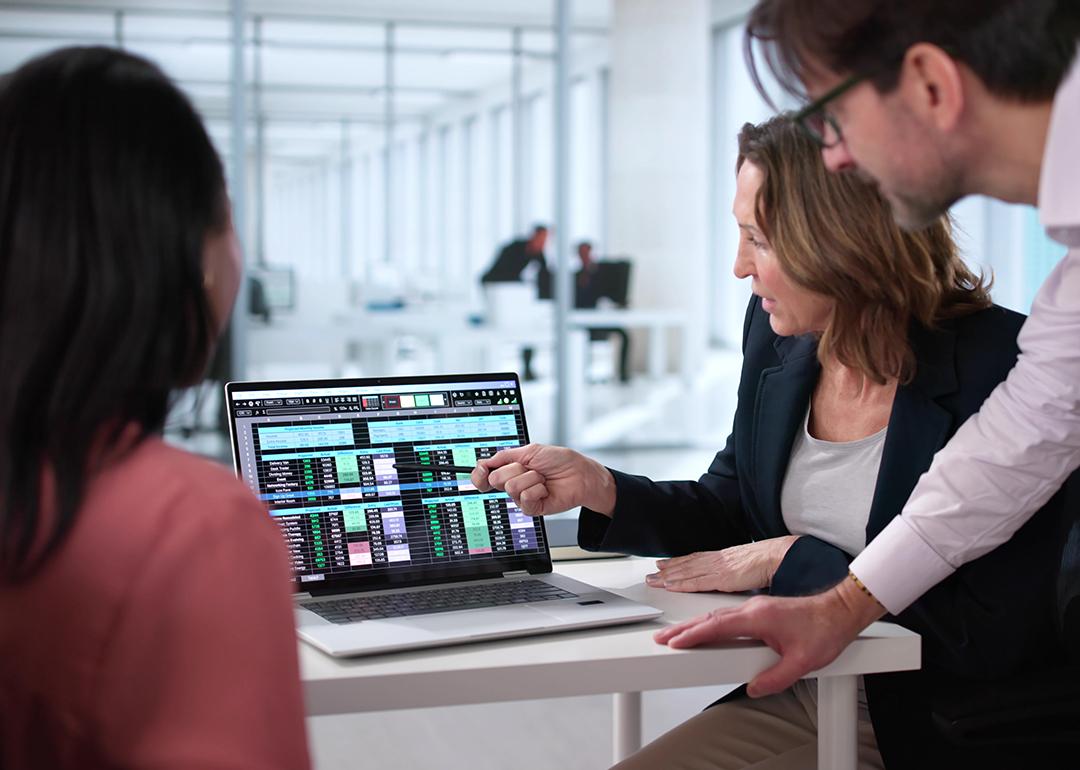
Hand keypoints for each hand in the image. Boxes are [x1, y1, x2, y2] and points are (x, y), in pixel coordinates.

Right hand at [470, 444, 615, 516]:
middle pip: (497, 479)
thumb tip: (485, 462)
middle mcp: (513, 484)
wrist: (580, 474)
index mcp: (510, 469)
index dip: (480, 473)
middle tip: (531, 468)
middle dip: (515, 469)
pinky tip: (545, 489)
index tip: (483, 469)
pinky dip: (537, 490)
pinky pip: (524, 498)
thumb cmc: (559, 461)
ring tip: (542, 478)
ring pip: (512, 487)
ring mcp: (522, 497)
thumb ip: (505, 456)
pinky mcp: (532, 508)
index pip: (485, 475)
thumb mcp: (530, 450)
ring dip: (531, 478)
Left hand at [646, 536, 797, 592]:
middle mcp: (715, 561)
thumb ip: (734, 572)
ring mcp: (716, 569)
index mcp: (721, 558)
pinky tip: (669, 586)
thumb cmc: (766, 561)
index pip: (694, 559)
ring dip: (667, 577)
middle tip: (650, 574)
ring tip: (653, 580)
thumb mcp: (745, 566)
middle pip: (686, 565)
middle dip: (666, 570)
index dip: (677, 562)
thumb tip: (732, 576)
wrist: (775, 557)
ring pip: (686, 573)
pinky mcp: (720, 578)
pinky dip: (681, 584)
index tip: (664, 564)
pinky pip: (696, 582)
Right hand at [652, 578, 885, 696]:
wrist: (839, 610)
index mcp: (757, 618)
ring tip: (676, 636)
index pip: (716, 627)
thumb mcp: (802, 662)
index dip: (693, 635)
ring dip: (694, 625)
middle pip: (709, 618)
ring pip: (716, 616)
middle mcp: (752, 609)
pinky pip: (726, 616)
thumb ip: (776, 678)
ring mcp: (755, 608)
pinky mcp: (760, 610)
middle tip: (662, 638)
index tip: (674, 642)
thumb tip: (753, 688)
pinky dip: (709, 623)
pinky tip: (705, 630)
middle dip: (683, 629)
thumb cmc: (824, 630)